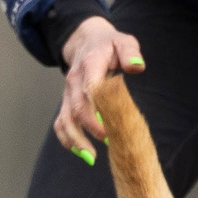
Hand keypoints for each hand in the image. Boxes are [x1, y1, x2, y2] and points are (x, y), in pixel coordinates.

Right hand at [54, 17, 144, 162]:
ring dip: (74, 139)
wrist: (85, 40)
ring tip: (90, 157)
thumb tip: (137, 66)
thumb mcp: (123, 41)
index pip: (90, 87)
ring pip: (64, 119)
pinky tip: (80, 152)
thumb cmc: (109, 45)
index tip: (110, 124)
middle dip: (88, 128)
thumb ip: (130, 52)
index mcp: (90, 65)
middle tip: (108, 142)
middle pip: (76, 108)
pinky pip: (61, 122)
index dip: (97, 108)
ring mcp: (68, 92)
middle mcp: (75, 80)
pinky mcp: (66, 101)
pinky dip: (66, 139)